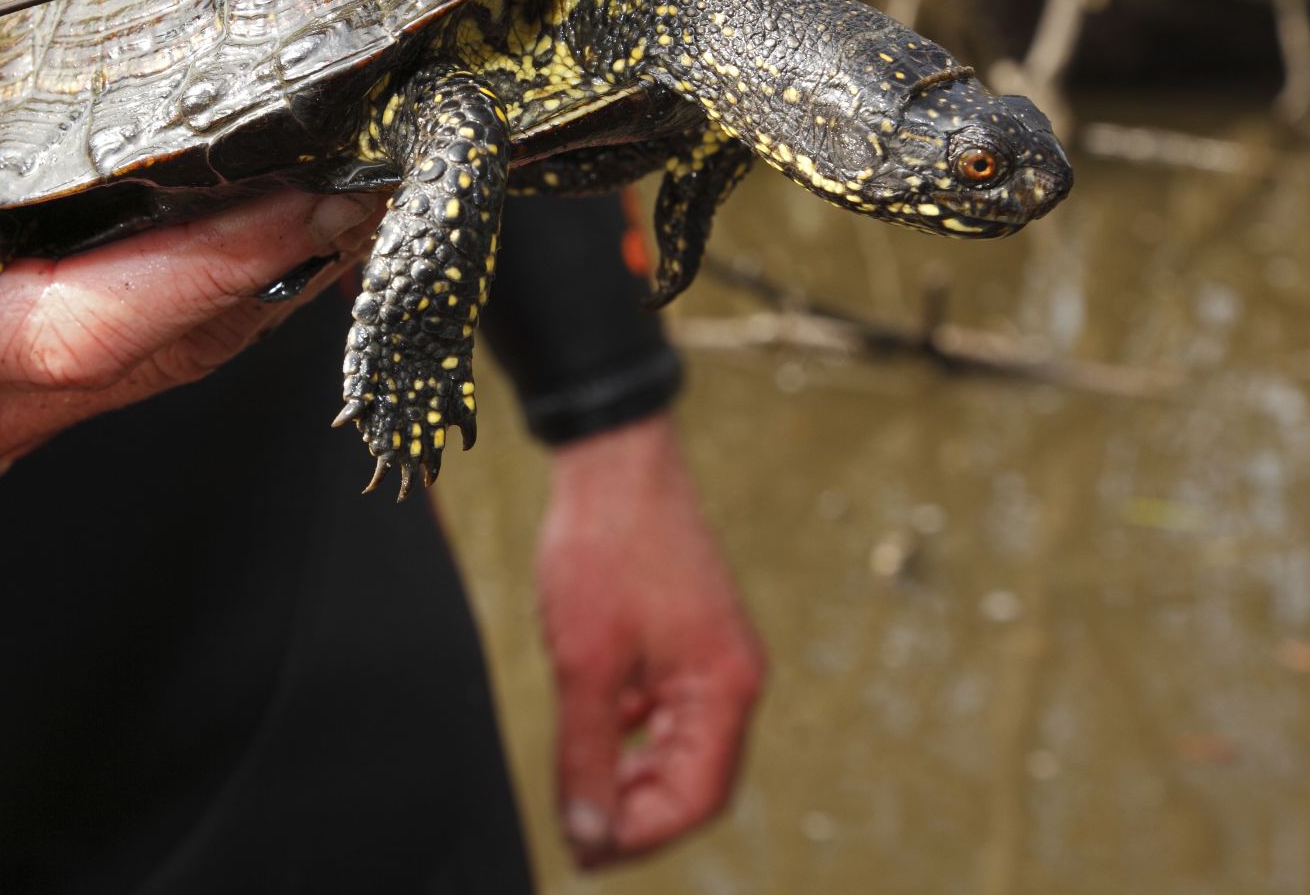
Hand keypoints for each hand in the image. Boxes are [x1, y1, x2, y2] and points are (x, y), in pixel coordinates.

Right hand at [0, 0, 381, 495]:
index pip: (69, 331)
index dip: (203, 270)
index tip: (305, 194)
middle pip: (135, 363)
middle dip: (261, 272)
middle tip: (369, 172)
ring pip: (138, 377)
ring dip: (244, 291)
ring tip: (341, 192)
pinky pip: (113, 367)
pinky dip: (190, 301)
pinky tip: (257, 229)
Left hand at [536, 412, 764, 867]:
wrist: (612, 459)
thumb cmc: (604, 548)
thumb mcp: (583, 664)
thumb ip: (588, 755)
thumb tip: (588, 834)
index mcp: (726, 687)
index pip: (698, 798)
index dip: (642, 836)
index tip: (585, 850)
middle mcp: (732, 675)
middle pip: (695, 779)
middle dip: (637, 813)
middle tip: (577, 833)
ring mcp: (711, 654)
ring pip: (679, 746)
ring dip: (632, 776)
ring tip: (579, 791)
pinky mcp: (685, 635)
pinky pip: (667, 708)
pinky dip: (632, 732)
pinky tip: (593, 731)